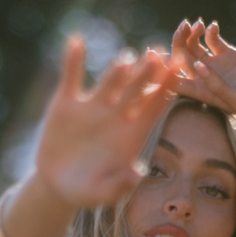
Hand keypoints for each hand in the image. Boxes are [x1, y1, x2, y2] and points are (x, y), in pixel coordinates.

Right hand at [34, 37, 178, 209]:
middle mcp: (116, 116)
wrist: (57, 185)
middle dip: (148, 74)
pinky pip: (71, 77)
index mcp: (131, 135)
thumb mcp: (102, 194)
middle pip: (136, 91)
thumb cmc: (86, 192)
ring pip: (108, 83)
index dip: (166, 89)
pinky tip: (76, 42)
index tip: (178, 71)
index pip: (154, 108)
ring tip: (127, 60)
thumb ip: (121, 184)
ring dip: (117, 71)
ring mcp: (92, 107)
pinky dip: (72, 60)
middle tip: (159, 55)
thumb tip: (138, 171)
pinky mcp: (66, 104)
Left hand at [170, 19, 235, 127]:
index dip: (160, 68)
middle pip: (181, 58)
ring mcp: (216, 65)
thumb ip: (217, 86)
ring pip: (194, 46)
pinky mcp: (229, 54)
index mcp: (202, 93)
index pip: (174, 81)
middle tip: (185, 26)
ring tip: (199, 24)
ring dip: (192, 33)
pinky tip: (213, 26)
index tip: (153, 52)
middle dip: (179, 41)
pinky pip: (213, 40)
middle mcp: (205, 79)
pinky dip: (210, 31)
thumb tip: (197, 66)